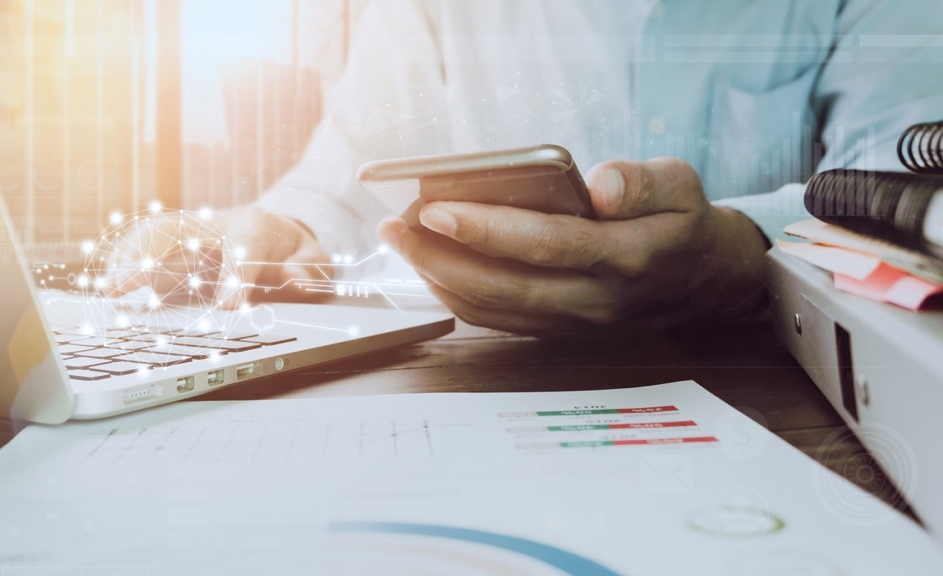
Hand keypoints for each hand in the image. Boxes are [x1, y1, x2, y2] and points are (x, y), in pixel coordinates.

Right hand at [103, 205, 330, 304]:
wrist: (275, 233)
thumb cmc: (293, 252)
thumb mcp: (317, 260)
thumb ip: (310, 269)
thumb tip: (295, 279)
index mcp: (257, 227)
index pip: (243, 250)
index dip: (235, 278)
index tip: (227, 307)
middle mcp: (217, 224)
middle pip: (180, 230)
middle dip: (152, 255)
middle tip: (127, 286)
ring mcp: (191, 231)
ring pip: (154, 235)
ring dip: (127, 258)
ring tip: (107, 289)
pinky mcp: (175, 243)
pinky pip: (143, 244)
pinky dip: (123, 261)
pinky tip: (109, 286)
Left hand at [377, 157, 768, 337]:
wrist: (705, 280)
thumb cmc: (682, 219)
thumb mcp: (681, 183)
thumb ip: (642, 181)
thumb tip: (598, 186)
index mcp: (630, 256)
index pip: (549, 245)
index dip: (489, 230)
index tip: (436, 208)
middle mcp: (600, 299)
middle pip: (508, 287)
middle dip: (443, 259)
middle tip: (396, 228)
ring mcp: (579, 323)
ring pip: (498, 311)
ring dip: (441, 280)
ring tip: (402, 243)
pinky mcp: (563, 332)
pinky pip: (502, 322)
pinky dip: (460, 299)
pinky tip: (432, 269)